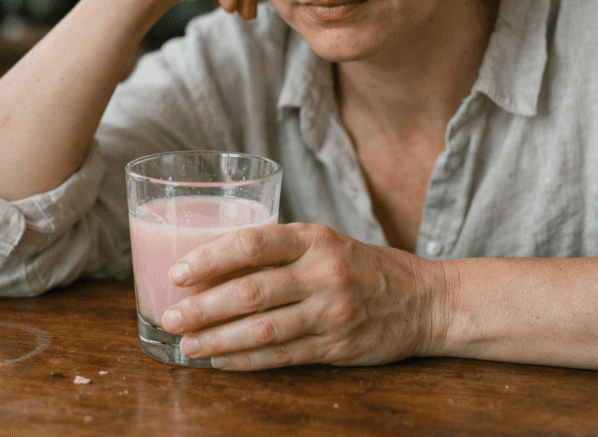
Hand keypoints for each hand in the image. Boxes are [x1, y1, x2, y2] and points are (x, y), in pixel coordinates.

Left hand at [159, 223, 450, 369]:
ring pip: (262, 329)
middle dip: (203, 306)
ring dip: (217, 339)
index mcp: (315, 238)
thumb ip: (280, 251)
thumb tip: (213, 265)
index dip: (211, 257)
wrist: (426, 300)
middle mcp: (323, 273)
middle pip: (251, 291)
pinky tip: (220, 360)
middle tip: (170, 315)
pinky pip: (281, 356)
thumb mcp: (326, 242)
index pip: (253, 241)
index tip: (178, 271)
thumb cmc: (363, 266)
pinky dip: (246, 360)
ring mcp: (331, 312)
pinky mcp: (336, 346)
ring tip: (186, 344)